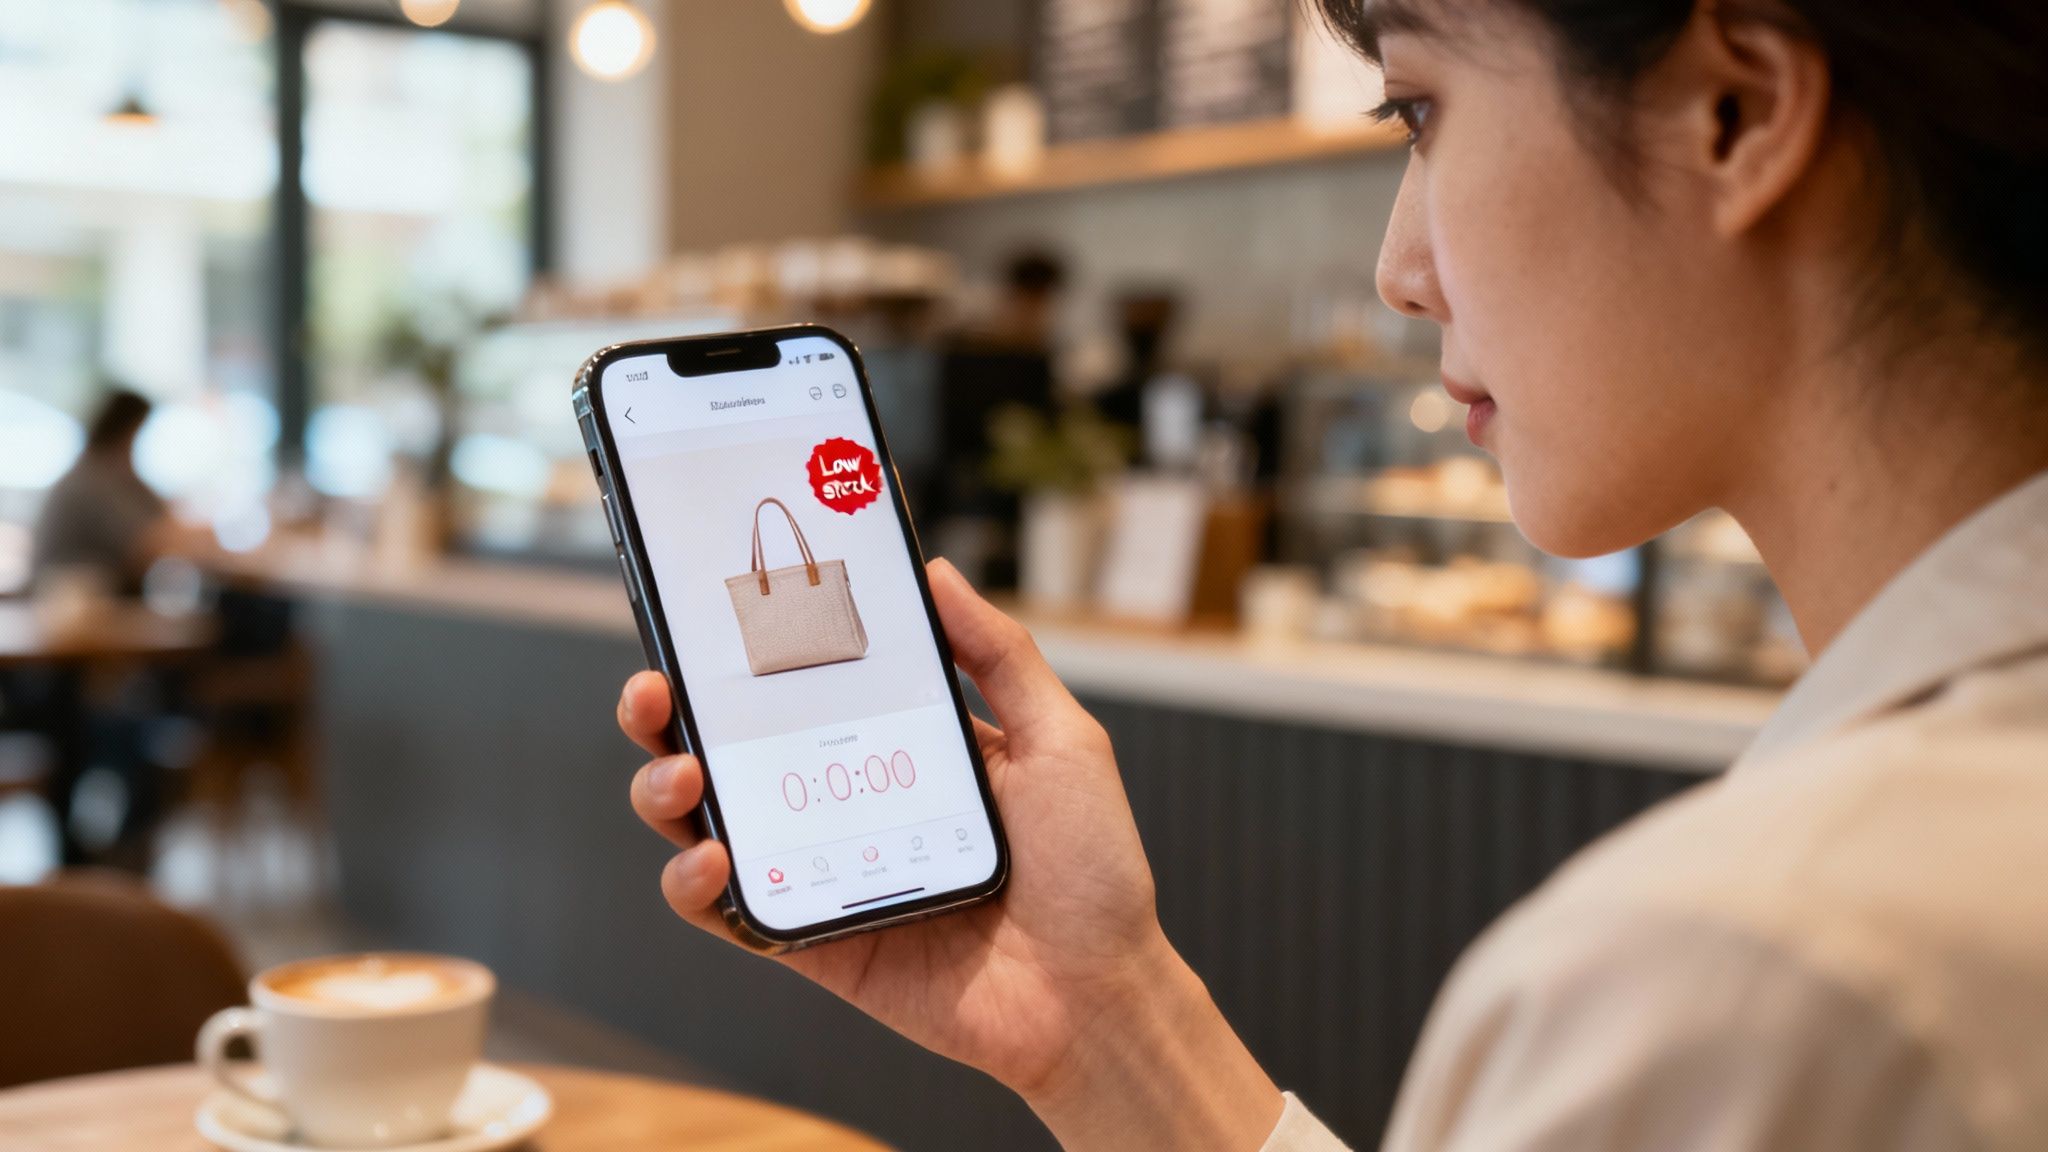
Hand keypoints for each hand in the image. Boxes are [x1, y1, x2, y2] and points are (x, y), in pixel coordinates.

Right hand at [621, 559, 1281, 1147]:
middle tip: (655, 690)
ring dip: (663, 791)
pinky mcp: (811, 940)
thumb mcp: (1061, 741)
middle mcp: (845, 801)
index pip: (798, 684)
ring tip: (681, 775)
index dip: (741, 650)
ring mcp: (822, 870)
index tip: (704, 610)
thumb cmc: (1092, 870)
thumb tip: (936, 572)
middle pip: (728, 747)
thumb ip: (1001, 657)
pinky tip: (712, 857)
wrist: (1099, 995)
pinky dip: (694, 885)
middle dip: (668, 713)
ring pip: (705, 823)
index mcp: (896, 746)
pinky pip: (728, 913)